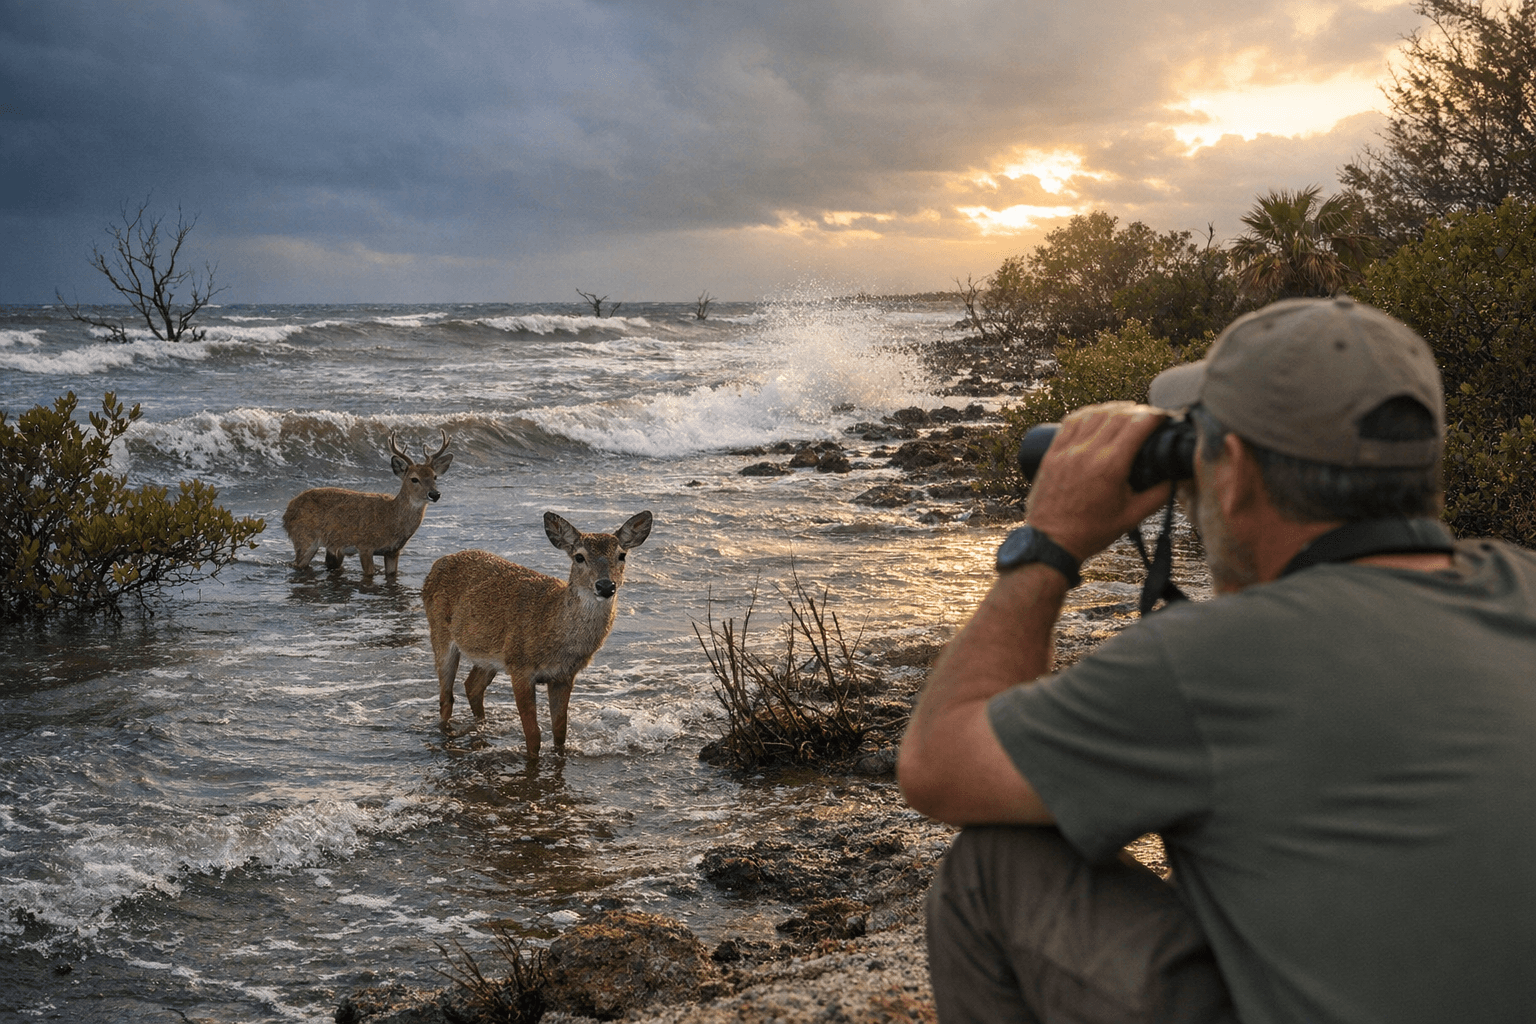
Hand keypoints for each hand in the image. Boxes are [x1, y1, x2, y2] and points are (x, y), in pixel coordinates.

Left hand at [1024, 402, 1174, 561]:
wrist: (1052, 542)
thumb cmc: (1091, 532)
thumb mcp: (1132, 516)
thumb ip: (1159, 496)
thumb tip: (1177, 478)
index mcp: (1110, 467)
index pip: (1137, 425)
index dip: (1155, 416)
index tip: (1163, 417)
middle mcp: (1088, 453)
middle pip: (1118, 414)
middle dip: (1138, 411)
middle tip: (1148, 417)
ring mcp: (1067, 451)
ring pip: (1093, 414)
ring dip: (1113, 409)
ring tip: (1126, 413)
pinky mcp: (1052, 453)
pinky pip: (1070, 422)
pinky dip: (1087, 413)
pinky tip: (1097, 414)